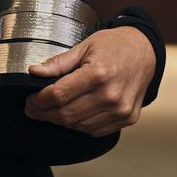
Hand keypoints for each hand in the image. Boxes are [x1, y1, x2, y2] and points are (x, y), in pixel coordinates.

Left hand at [24, 27, 155, 136]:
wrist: (146, 52)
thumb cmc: (115, 46)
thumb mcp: (85, 46)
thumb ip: (59, 63)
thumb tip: (35, 71)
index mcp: (99, 73)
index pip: (58, 95)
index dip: (39, 101)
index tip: (30, 101)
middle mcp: (111, 95)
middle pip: (66, 114)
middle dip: (45, 113)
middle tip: (34, 109)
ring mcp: (121, 110)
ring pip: (79, 125)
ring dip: (61, 120)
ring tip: (53, 110)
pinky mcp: (127, 118)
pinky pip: (95, 130)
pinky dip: (80, 125)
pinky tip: (75, 113)